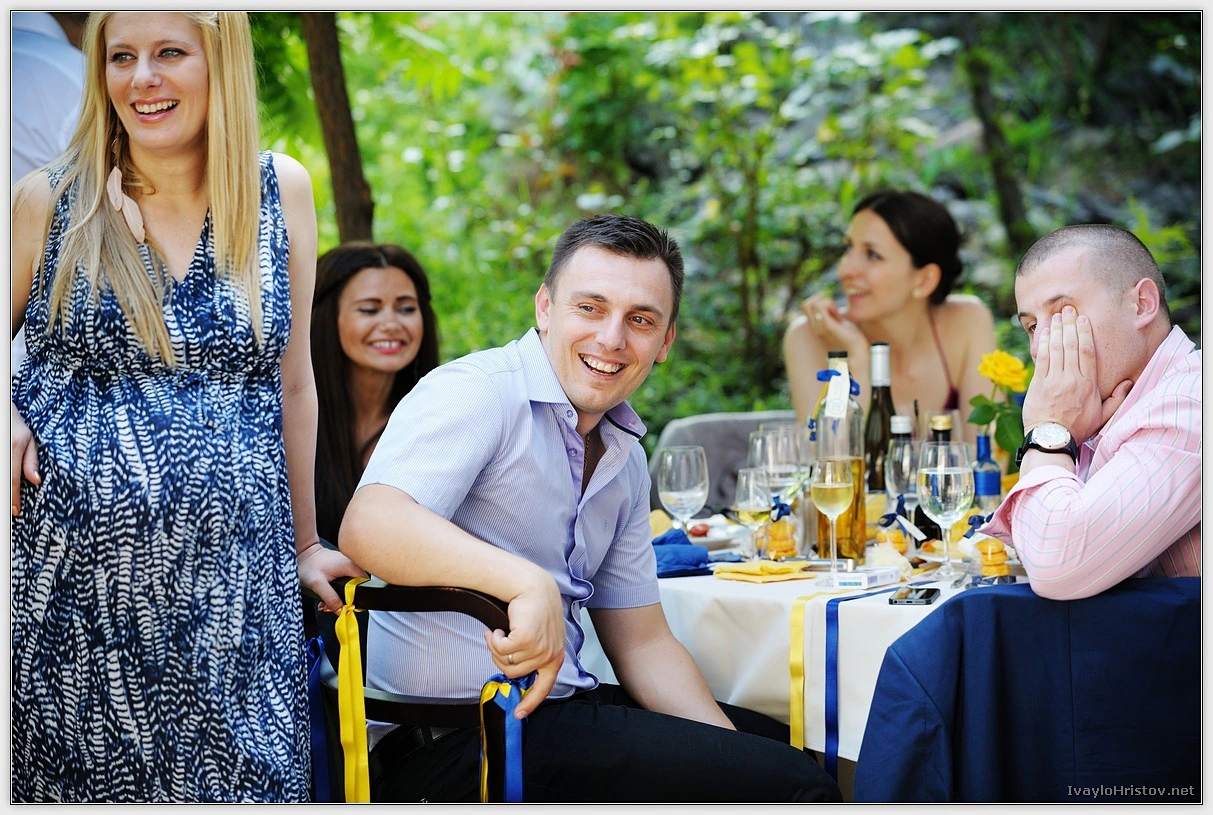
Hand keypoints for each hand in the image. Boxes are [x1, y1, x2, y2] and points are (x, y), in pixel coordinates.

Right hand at [11, 403, 40, 515]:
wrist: (0, 411)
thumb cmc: (14, 426)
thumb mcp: (28, 439)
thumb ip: (31, 461)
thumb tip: (36, 482)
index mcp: (13, 448)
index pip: (12, 479)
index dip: (13, 498)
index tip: (16, 512)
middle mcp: (1, 453)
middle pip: (0, 483)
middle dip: (4, 500)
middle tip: (7, 515)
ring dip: (1, 494)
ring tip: (7, 506)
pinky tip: (4, 489)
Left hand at [297, 542, 367, 613]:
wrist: (303, 554)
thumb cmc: (308, 564)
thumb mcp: (317, 584)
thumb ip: (330, 597)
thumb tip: (340, 610)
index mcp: (351, 566)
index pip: (364, 585)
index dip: (357, 598)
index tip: (346, 606)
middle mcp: (352, 565)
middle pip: (357, 588)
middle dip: (345, 600)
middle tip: (333, 606)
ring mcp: (348, 566)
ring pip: (350, 587)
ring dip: (339, 598)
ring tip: (326, 602)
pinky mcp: (343, 569)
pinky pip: (345, 584)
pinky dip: (337, 592)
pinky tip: (327, 596)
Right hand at [482, 571, 564, 718]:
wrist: (532, 585)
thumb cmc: (534, 607)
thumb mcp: (540, 635)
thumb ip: (532, 654)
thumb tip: (514, 671)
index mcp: (555, 657)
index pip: (544, 687)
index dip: (530, 702)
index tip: (518, 714)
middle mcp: (550, 655)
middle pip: (514, 674)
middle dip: (499, 659)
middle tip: (498, 641)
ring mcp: (539, 649)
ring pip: (505, 662)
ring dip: (495, 647)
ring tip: (498, 632)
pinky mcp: (527, 640)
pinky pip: (500, 650)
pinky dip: (493, 639)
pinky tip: (498, 628)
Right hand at [799, 293, 865, 352]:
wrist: (857, 350)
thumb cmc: (850, 335)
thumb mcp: (838, 320)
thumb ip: (831, 312)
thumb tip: (825, 298)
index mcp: (815, 325)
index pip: (805, 305)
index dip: (817, 300)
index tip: (831, 306)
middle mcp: (814, 327)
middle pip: (805, 304)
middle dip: (820, 300)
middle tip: (834, 307)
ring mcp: (819, 327)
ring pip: (812, 304)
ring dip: (825, 301)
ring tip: (836, 310)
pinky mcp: (827, 326)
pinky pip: (821, 307)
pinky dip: (829, 304)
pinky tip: (837, 312)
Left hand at [1021, 306, 1132, 444]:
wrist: (1051, 440)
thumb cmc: (1077, 429)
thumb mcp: (1103, 416)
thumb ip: (1117, 399)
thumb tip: (1128, 382)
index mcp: (1088, 384)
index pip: (1088, 352)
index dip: (1085, 333)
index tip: (1083, 319)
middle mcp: (1071, 379)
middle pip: (1072, 345)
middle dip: (1070, 325)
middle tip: (1067, 309)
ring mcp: (1054, 380)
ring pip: (1056, 348)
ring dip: (1057, 329)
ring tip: (1056, 315)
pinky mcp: (1038, 384)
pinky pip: (1042, 359)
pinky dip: (1044, 343)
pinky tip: (1045, 332)